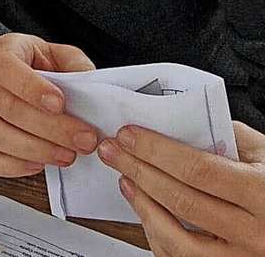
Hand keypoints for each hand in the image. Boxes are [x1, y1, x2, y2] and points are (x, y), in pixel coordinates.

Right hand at [0, 33, 96, 176]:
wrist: (30, 82)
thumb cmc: (46, 68)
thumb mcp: (64, 57)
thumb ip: (77, 67)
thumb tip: (90, 90)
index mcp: (3, 50)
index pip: (6, 67)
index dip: (31, 88)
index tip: (60, 104)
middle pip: (6, 106)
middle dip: (49, 128)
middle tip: (83, 140)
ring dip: (34, 149)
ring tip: (67, 156)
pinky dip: (10, 166)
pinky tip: (38, 165)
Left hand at [97, 122, 264, 255]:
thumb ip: (229, 137)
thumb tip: (184, 123)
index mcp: (263, 194)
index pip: (198, 169)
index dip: (157, 151)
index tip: (129, 134)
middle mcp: (254, 233)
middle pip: (181, 200)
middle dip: (138, 170)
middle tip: (113, 150)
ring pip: (177, 239)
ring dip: (142, 205)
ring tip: (124, 178)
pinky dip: (157, 235)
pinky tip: (145, 211)